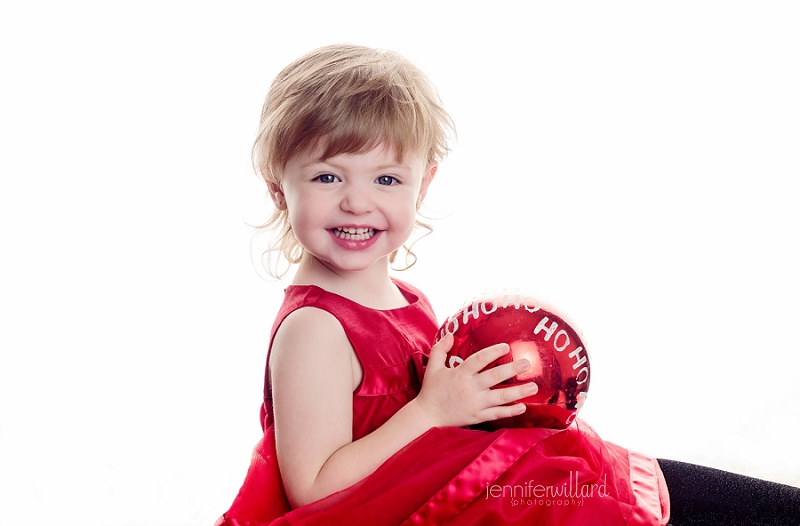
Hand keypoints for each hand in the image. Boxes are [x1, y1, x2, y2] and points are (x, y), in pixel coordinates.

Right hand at [414, 333, 538, 427]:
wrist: (427, 416)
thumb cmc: (431, 390)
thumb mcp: (433, 367)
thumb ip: (440, 350)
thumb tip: (450, 335)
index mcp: (460, 374)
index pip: (480, 359)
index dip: (493, 352)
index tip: (506, 347)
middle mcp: (470, 388)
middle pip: (495, 377)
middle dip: (512, 369)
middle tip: (527, 363)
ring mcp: (475, 403)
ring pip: (501, 397)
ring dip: (519, 392)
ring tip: (534, 386)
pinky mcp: (477, 416)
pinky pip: (497, 414)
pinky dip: (510, 411)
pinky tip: (523, 407)